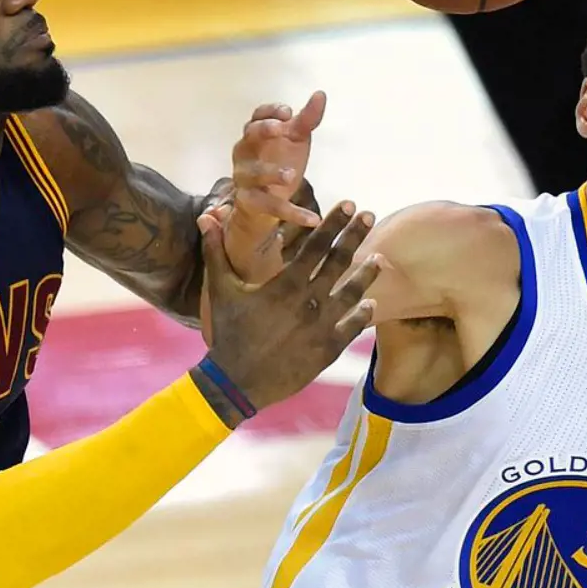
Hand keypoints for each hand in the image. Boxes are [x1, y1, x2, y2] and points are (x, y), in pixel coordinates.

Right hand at [191, 202, 380, 421]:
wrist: (237, 382)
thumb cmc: (229, 334)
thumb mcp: (221, 290)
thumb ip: (216, 251)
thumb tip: (205, 216)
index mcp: (287, 284)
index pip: (317, 245)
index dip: (334, 223)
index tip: (350, 205)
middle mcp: (310, 301)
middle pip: (340, 261)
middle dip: (355, 236)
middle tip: (368, 216)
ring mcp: (322, 326)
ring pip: (352, 293)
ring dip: (367, 274)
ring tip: (380, 259)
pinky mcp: (328, 349)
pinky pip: (352, 327)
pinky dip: (363, 314)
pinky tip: (371, 303)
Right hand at [231, 92, 325, 228]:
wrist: (267, 202)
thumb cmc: (279, 161)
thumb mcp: (296, 139)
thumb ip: (307, 119)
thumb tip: (320, 94)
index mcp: (255, 134)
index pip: (256, 116)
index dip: (270, 112)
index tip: (288, 112)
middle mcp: (244, 153)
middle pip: (247, 136)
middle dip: (263, 131)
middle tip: (281, 130)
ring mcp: (244, 178)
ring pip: (253, 173)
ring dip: (271, 173)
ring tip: (292, 175)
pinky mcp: (250, 202)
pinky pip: (270, 207)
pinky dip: (293, 214)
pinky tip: (313, 219)